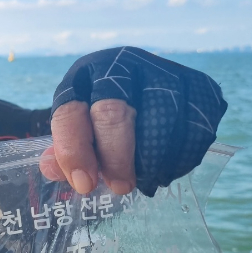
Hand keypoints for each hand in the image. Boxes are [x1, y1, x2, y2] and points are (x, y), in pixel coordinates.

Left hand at [42, 47, 227, 196]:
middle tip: (120, 187)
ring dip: (152, 162)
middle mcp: (121, 65)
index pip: (70, 112)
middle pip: (113, 112)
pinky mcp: (198, 84)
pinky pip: (195, 127)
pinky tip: (169, 167)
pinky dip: (182, 157)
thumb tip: (53, 170)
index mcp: (83, 76)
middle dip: (115, 158)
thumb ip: (67, 150)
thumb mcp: (80, 126)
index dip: (74, 151)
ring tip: (146, 180)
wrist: (146, 85)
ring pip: (159, 122)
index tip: (84, 184)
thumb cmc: (103, 116)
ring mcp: (163, 70)